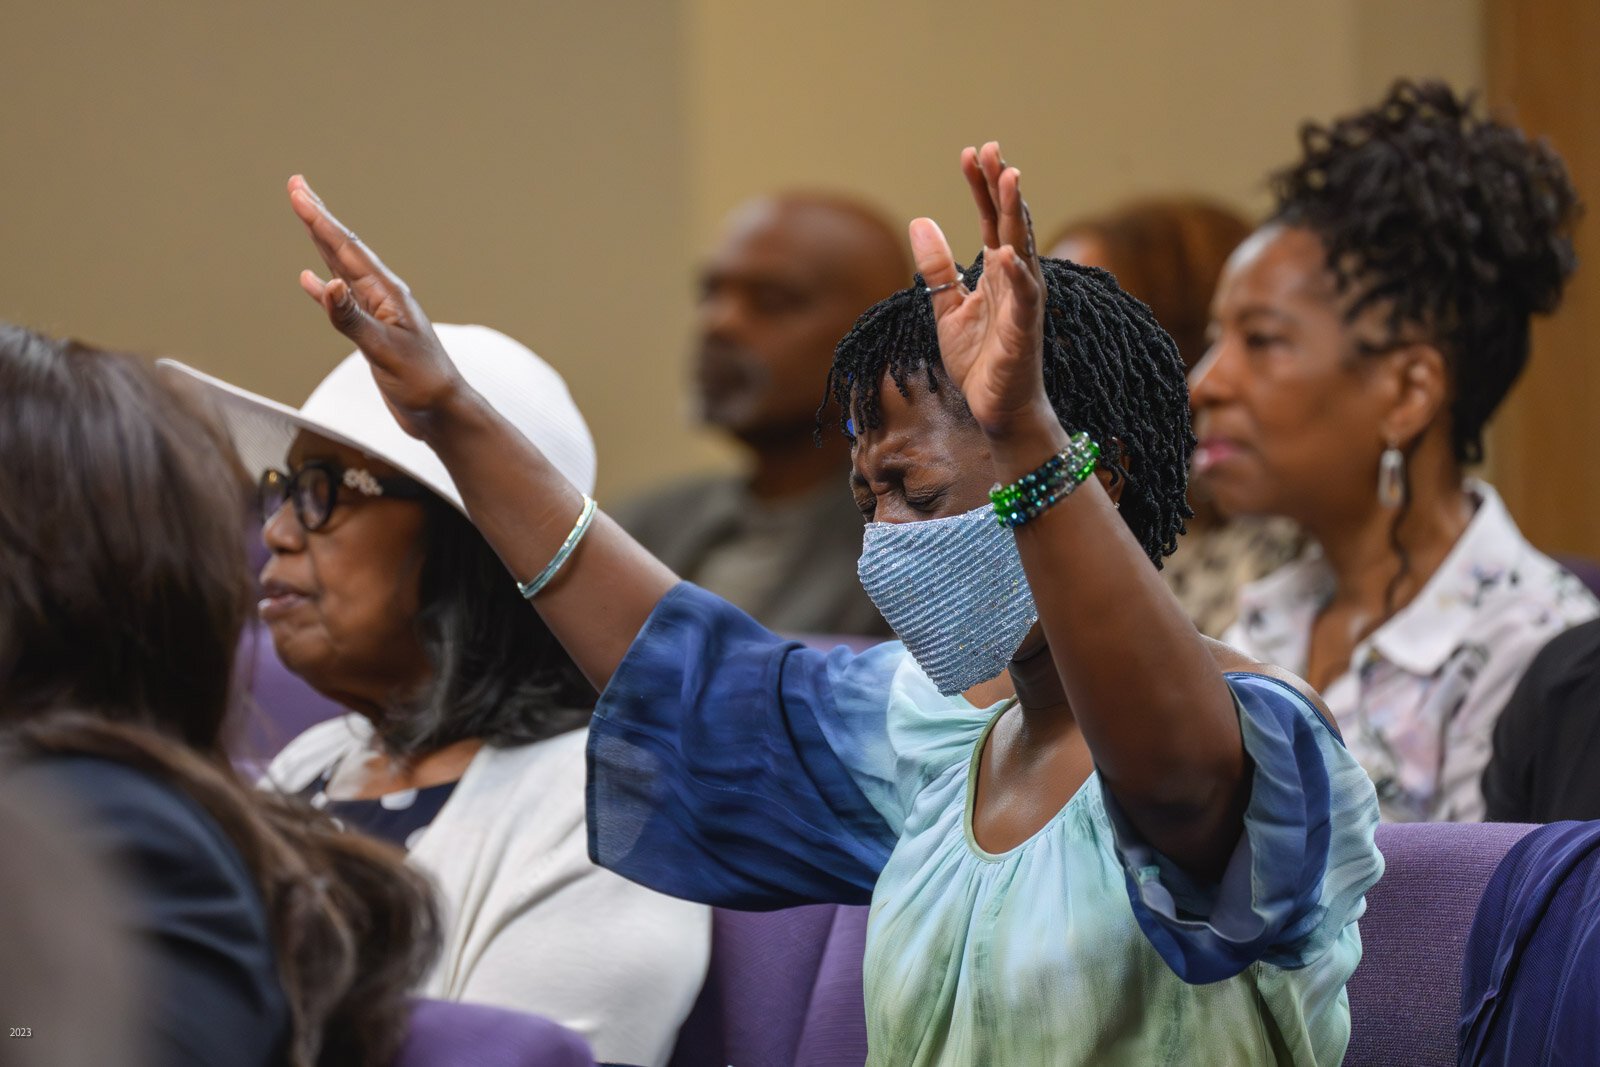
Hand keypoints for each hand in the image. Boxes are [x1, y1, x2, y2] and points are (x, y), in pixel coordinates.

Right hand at [287, 175, 465, 439]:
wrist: (442, 411)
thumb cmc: (422, 382)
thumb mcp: (384, 350)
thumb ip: (353, 319)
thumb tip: (327, 284)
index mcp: (387, 293)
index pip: (346, 249)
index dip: (319, 220)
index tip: (297, 192)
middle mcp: (382, 296)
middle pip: (343, 249)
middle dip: (319, 218)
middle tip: (297, 186)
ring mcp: (378, 313)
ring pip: (342, 269)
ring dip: (321, 244)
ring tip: (305, 218)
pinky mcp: (373, 332)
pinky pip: (342, 301)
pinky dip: (323, 289)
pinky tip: (311, 281)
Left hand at [910, 142, 1051, 440]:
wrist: (998, 409)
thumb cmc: (980, 361)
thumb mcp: (947, 309)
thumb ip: (936, 269)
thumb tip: (920, 222)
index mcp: (997, 272)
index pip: (990, 219)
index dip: (980, 187)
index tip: (969, 153)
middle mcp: (1015, 279)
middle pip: (1009, 223)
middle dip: (1000, 186)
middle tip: (991, 149)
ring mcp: (1023, 302)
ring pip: (1022, 248)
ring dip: (1016, 214)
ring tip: (1009, 177)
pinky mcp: (1024, 330)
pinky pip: (1024, 297)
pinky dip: (1017, 273)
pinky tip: (1007, 251)